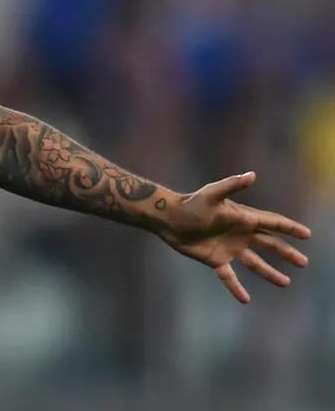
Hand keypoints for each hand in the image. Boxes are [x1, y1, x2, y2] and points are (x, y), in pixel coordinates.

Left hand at [157, 171, 310, 302]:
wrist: (168, 219)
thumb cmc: (190, 204)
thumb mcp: (211, 194)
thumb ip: (232, 186)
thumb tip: (252, 175)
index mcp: (243, 218)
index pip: (272, 222)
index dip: (289, 228)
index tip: (306, 234)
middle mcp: (240, 234)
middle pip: (269, 244)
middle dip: (286, 252)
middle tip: (303, 262)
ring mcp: (229, 248)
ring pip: (255, 263)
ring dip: (270, 273)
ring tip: (285, 283)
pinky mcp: (216, 260)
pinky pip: (230, 277)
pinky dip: (237, 288)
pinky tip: (246, 299)